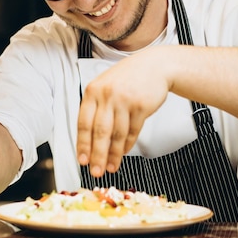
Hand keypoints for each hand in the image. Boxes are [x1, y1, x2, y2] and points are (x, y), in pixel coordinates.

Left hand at [76, 48, 170, 176]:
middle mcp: (107, 95)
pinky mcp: (141, 106)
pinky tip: (123, 153)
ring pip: (116, 134)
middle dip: (97, 155)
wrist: (154, 66)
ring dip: (113, 154)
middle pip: (99, 132)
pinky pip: (132, 131)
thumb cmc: (127, 79)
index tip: (82, 160)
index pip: (83, 123)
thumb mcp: (104, 87)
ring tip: (111, 167)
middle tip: (96, 171)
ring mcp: (125, 100)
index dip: (83, 144)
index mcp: (93, 91)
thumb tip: (88, 140)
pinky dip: (127, 145)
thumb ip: (95, 109)